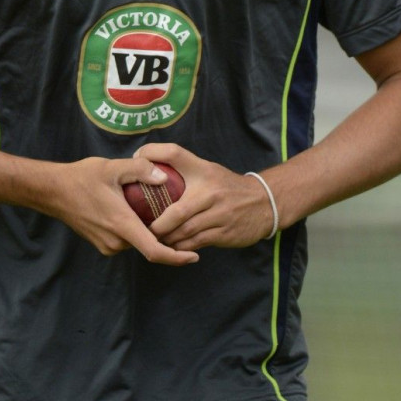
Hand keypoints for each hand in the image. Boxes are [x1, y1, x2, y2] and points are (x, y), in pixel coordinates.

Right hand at [40, 155, 199, 265]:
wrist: (52, 191)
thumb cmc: (81, 178)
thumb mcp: (112, 167)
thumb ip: (140, 170)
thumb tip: (164, 176)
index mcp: (122, 224)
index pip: (154, 251)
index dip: (177, 257)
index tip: (195, 257)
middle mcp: (115, 241)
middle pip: (149, 245)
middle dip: (166, 236)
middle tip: (180, 218)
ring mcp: (107, 245)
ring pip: (137, 241)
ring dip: (149, 231)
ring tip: (159, 211)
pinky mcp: (101, 243)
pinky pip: (126, 239)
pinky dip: (136, 230)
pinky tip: (138, 211)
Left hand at [132, 143, 275, 250]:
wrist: (264, 203)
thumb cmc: (225, 186)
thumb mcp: (207, 170)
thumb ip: (181, 169)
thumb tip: (144, 165)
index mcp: (203, 170)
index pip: (174, 153)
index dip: (151, 153)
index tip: (135, 160)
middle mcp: (210, 191)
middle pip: (175, 212)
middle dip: (156, 225)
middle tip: (141, 228)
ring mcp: (219, 214)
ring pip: (184, 231)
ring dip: (166, 239)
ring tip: (153, 240)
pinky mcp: (224, 233)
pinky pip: (195, 243)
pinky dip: (180, 247)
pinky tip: (171, 247)